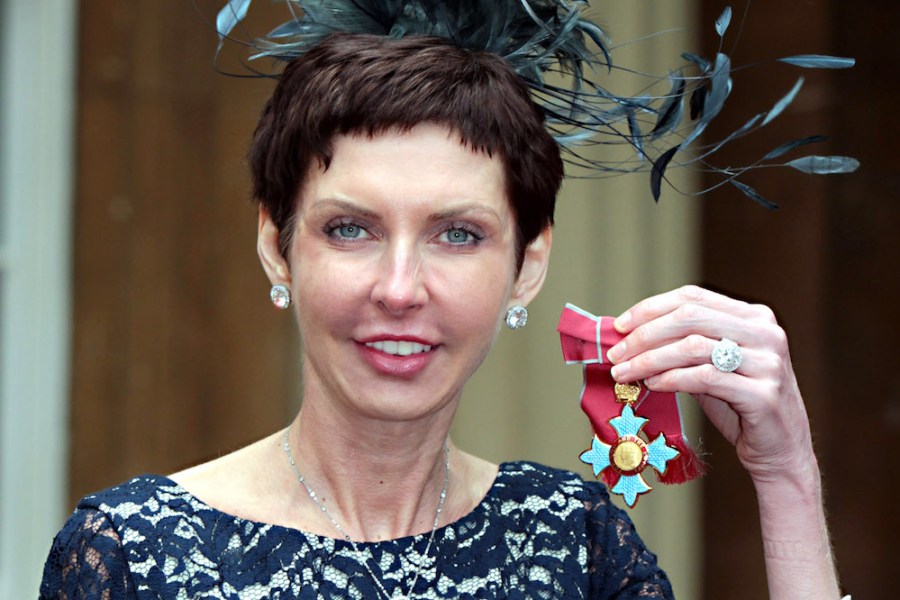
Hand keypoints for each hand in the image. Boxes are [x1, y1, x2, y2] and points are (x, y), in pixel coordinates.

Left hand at [606, 285, 814, 483]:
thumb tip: (628, 338)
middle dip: (644, 334)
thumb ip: (682, 347)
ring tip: (625, 373)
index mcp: (753, 317)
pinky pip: (705, 378)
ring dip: (650, 359)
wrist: (780, 451)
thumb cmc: (739, 407)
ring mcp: (768, 363)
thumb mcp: (711, 367)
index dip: (651, 308)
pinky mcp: (763, 394)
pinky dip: (671, 379)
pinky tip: (652, 384)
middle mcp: (765, 333)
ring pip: (693, 347)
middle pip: (690, 318)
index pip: (693, 298)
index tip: (620, 325)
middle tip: (615, 354)